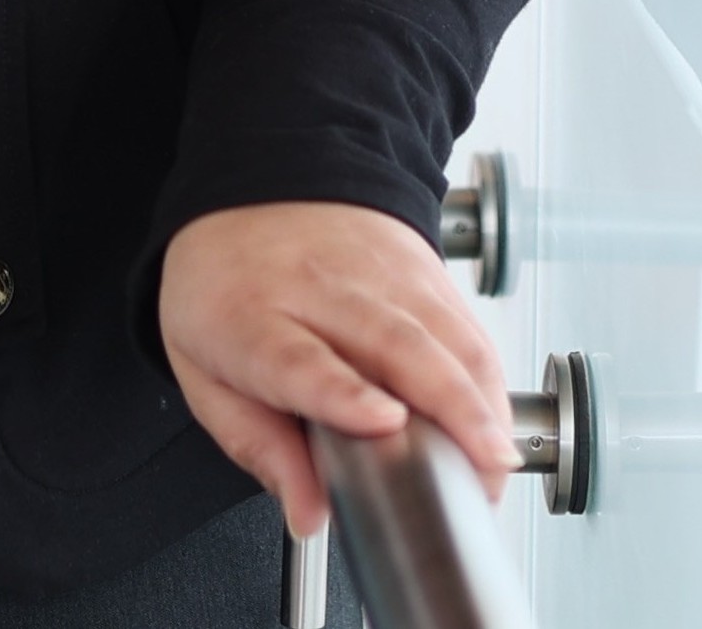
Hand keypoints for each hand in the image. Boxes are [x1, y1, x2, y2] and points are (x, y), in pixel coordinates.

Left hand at [159, 201, 514, 536]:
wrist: (254, 185)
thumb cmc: (226, 287)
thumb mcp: (206, 371)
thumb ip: (257, 445)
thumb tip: (308, 515)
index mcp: (250, 317)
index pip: (298, 356)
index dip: (343, 393)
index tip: (382, 423)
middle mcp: (318, 288)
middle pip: (393, 344)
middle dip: (448, 409)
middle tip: (478, 476)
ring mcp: (376, 271)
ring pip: (443, 334)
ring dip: (481, 402)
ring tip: (495, 465)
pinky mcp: (419, 267)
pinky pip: (466, 326)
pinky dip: (490, 381)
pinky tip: (495, 426)